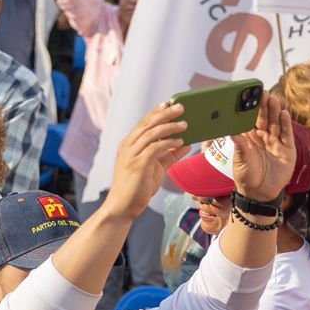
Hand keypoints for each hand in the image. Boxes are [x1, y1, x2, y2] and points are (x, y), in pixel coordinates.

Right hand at [99, 102, 189, 220]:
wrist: (123, 206)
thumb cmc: (137, 187)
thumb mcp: (156, 168)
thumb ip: (170, 155)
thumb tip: (186, 144)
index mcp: (129, 145)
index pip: (143, 123)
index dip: (156, 112)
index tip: (169, 103)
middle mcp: (127, 146)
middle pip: (147, 124)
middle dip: (165, 113)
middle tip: (180, 106)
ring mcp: (131, 154)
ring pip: (151, 133)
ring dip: (170, 126)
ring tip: (185, 124)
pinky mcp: (137, 164)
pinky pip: (155, 148)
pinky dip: (168, 143)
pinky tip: (180, 141)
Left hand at [232, 94, 295, 202]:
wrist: (260, 192)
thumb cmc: (246, 175)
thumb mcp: (240, 160)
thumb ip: (239, 145)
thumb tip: (232, 132)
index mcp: (249, 138)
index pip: (250, 121)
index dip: (250, 110)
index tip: (248, 97)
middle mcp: (263, 138)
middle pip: (264, 119)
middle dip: (263, 106)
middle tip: (262, 93)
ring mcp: (276, 142)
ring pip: (275, 124)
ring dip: (274, 112)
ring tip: (273, 100)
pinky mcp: (287, 149)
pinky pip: (286, 134)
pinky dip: (285, 124)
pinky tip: (284, 113)